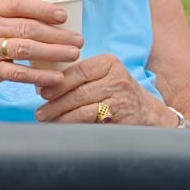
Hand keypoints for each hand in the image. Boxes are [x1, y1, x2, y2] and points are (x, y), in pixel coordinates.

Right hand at [0, 0, 82, 101]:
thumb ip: (10, 16)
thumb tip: (50, 16)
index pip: (20, 4)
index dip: (44, 9)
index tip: (63, 16)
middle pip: (29, 27)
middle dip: (58, 34)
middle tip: (78, 40)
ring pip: (27, 47)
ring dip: (54, 51)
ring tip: (73, 55)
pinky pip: (19, 72)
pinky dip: (40, 75)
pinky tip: (56, 77)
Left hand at [36, 53, 172, 125]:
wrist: (149, 115)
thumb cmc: (118, 95)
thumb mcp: (104, 78)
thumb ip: (82, 78)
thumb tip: (45, 85)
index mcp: (109, 62)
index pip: (78, 70)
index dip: (58, 82)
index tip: (43, 92)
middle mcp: (117, 77)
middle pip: (78, 90)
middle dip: (55, 103)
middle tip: (41, 112)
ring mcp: (120, 97)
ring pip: (82, 106)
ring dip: (61, 115)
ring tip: (47, 120)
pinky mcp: (120, 115)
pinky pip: (90, 119)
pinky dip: (73, 124)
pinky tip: (63, 127)